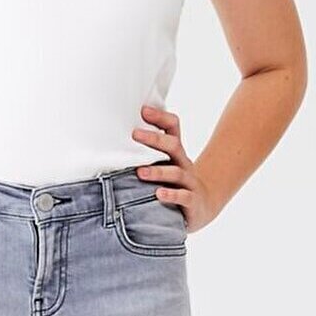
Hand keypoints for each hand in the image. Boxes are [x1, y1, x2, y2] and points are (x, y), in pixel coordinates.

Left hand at [132, 105, 213, 231]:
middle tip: (135, 135)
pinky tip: (159, 194)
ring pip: (176, 173)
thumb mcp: (163, 163)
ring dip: (158, 171)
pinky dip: (171, 195)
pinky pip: (184, 196)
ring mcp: (189, 182)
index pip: (173, 127)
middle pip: (173, 145)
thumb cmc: (173, 182)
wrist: (201, 204)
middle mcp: (183, 163)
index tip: (143, 110)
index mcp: (175, 151)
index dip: (160, 117)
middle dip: (155, 139)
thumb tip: (114, 137)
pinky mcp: (192, 201)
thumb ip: (145, 152)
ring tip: (140, 172)